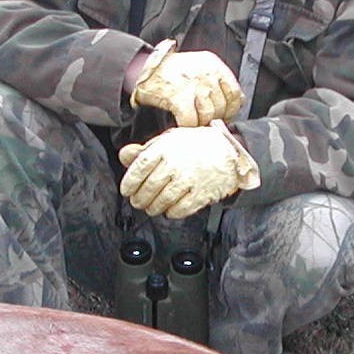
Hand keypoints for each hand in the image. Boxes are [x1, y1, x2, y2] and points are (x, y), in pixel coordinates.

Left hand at [118, 122, 260, 219]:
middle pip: (149, 188)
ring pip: (163, 201)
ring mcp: (189, 180)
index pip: (139, 168)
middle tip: (138, 202)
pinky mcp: (200, 194)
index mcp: (165, 148)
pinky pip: (180, 209)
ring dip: (153, 208)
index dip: (129, 182)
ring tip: (151, 208)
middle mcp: (175, 164)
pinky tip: (169, 210)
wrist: (229, 151)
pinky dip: (172, 213)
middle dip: (139, 199)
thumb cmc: (196, 145)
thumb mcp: (169, 140)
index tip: (126, 191)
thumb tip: (124, 156)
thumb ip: (145, 150)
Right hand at [129, 38, 243, 126]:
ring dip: (201, 123)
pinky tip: (183, 124)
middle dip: (215, 118)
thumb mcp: (201, 64)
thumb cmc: (174, 69)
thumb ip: (219, 80)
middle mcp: (206, 74)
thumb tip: (237, 100)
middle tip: (206, 121)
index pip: (235, 94)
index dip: (230, 109)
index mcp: (214, 65)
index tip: (224, 115)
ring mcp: (193, 86)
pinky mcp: (178, 97)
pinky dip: (188, 126)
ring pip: (208, 114)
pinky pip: (190, 120)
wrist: (147, 67)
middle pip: (221, 106)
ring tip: (195, 123)